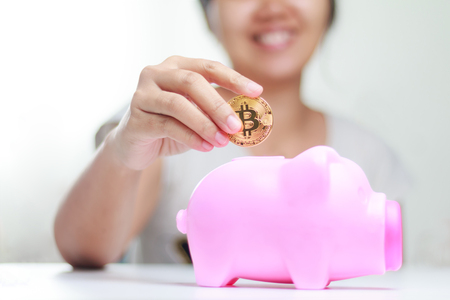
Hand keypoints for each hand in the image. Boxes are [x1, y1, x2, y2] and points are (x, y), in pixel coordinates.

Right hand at [108, 56, 262, 169]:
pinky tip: (205, 147)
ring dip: (205, 124)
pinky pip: (167, 126)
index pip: (208, 67)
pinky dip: (190, 137)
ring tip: (222, 141)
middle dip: (218, 105)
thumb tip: (245, 118)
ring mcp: (142, 94)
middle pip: (192, 82)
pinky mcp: (136, 118)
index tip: (257, 91)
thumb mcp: (195, 114)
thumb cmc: (169, 126)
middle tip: (237, 126)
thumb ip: (214, 111)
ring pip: (178, 104)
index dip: (234, 78)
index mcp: (176, 66)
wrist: (134, 146)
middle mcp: (156, 73)